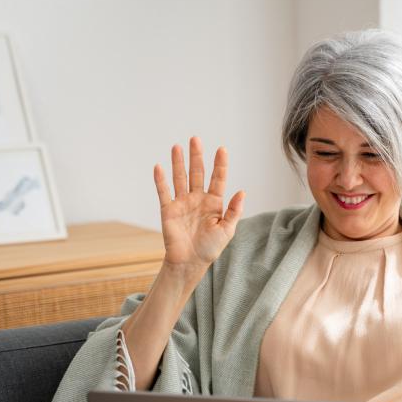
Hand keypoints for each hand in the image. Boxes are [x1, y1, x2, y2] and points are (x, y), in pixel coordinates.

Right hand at [154, 136, 244, 278]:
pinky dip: (161, 180)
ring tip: (177, 147)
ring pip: (180, 178)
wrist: (190, 262)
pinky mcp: (168, 210)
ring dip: (178, 163)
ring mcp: (182, 203)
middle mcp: (197, 199)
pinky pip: (164, 192)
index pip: (217, 179)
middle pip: (197, 173)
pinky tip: (159, 167)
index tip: (222, 149)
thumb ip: (234, 211)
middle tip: (195, 139)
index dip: (220, 164)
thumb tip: (242, 192)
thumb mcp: (227, 230)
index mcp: (214, 203)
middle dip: (197, 156)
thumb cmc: (210, 248)